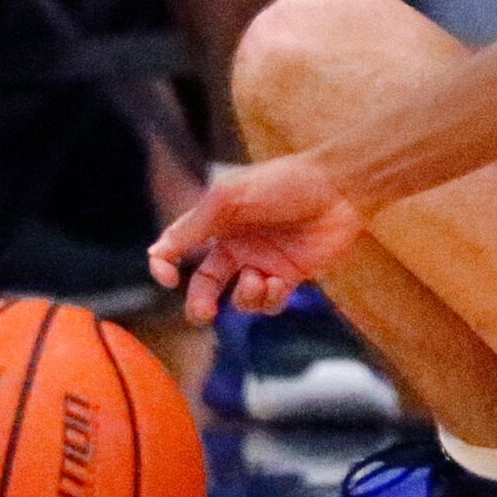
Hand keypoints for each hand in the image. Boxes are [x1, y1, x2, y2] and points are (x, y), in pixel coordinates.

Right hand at [147, 153, 366, 324]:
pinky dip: (268, 299)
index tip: (168, 278)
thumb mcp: (228, 198)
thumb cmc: (283, 184)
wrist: (339, 189)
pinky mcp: (291, 276)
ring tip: (257, 280)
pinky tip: (278, 282)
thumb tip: (157, 252)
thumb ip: (193, 226)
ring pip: (238, 299)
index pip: (177, 249)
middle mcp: (237, 245)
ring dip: (244, 297)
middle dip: (199, 305)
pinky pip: (269, 302)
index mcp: (217, 223)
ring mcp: (264, 262)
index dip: (165, 266)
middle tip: (204, 313)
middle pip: (205, 286)